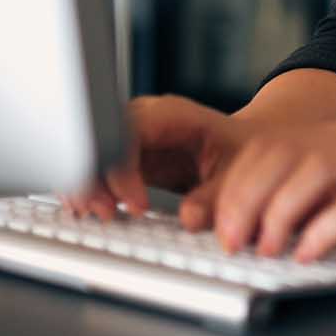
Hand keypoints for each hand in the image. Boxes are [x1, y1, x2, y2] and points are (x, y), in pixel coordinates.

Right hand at [60, 94, 245, 220]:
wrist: (249, 146)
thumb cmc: (244, 151)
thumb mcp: (239, 173)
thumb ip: (215, 197)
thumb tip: (189, 218)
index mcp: (172, 116)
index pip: (129, 133)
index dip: (124, 170)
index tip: (136, 205)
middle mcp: (147, 121)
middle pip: (101, 140)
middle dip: (94, 178)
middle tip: (105, 214)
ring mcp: (134, 139)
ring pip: (92, 155)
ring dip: (87, 186)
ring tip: (98, 214)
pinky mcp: (128, 159)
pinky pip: (99, 171)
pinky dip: (92, 191)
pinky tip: (98, 211)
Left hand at [195, 120, 335, 260]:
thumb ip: (308, 198)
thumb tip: (246, 223)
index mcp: (335, 139)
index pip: (266, 148)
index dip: (232, 186)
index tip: (214, 225)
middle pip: (282, 155)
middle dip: (245, 200)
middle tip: (231, 242)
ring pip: (314, 171)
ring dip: (279, 212)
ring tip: (265, 249)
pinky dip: (326, 229)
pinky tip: (309, 253)